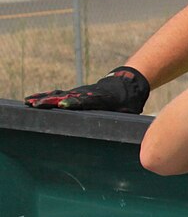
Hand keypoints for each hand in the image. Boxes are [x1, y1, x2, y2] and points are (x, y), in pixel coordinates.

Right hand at [25, 66, 150, 112]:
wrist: (126, 83)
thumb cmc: (129, 102)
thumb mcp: (130, 112)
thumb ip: (125, 121)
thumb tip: (121, 134)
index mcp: (101, 99)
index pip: (86, 101)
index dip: (75, 103)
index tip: (63, 104)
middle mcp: (86, 94)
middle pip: (67, 97)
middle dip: (52, 101)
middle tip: (36, 105)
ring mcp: (79, 92)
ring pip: (59, 94)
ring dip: (43, 98)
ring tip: (29, 102)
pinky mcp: (74, 93)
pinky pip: (57, 94)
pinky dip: (44, 96)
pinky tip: (30, 100)